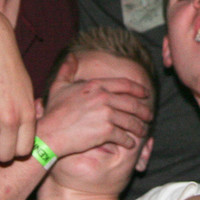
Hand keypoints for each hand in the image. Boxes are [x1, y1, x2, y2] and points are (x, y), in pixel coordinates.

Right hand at [37, 75, 151, 156]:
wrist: (50, 134)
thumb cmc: (54, 112)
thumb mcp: (59, 87)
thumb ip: (67, 70)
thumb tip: (71, 56)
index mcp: (96, 85)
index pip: (125, 84)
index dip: (138, 89)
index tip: (146, 94)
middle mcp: (103, 97)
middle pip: (132, 103)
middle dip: (144, 110)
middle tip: (150, 115)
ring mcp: (106, 114)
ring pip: (130, 121)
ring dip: (139, 127)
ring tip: (143, 131)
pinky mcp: (105, 131)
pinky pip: (123, 136)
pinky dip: (128, 141)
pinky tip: (130, 143)